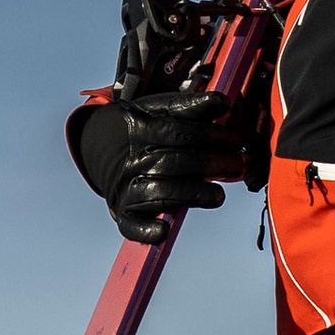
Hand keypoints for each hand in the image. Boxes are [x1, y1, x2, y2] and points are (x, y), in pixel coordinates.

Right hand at [74, 87, 267, 238]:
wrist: (96, 143)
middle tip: (239, 164)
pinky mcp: (123, 211)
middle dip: (212, 164)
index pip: (179, 132)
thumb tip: (223, 103)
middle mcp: (131, 157)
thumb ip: (189, 107)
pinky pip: (132, 224)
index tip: (237, 140)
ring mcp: (125, 186)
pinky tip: (164, 231)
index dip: (213, 136)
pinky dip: (146, 230)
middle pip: (174, 162)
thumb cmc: (140, 127)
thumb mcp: (157, 108)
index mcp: (139, 127)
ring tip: (219, 195)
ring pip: (160, 193)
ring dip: (193, 194)